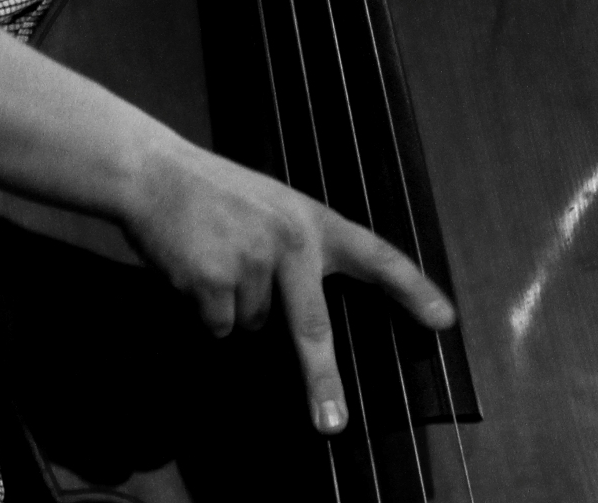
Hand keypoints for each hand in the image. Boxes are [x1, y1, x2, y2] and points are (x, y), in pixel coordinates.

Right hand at [121, 131, 455, 435]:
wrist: (155, 173)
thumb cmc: (216, 192)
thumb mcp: (272, 206)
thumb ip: (297, 248)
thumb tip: (298, 317)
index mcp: (312, 220)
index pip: (375, 254)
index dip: (411, 289)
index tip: (443, 320)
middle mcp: (290, 241)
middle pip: (313, 327)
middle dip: (322, 379)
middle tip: (332, 424)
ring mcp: (252, 262)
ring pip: (254, 326)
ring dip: (235, 307)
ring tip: (216, 257)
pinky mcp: (214, 282)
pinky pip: (220, 326)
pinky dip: (206, 311)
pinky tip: (194, 269)